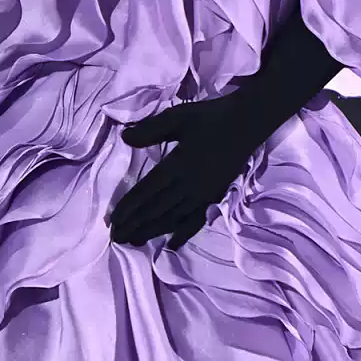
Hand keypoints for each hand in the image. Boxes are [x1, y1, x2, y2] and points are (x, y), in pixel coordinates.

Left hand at [107, 93, 266, 248]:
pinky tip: (172, 244)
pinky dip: (183, 233)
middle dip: (135, 225)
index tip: (112, 221)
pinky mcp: (215, 196)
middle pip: (157, 210)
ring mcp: (204, 194)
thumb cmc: (211, 117)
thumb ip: (151, 129)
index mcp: (178, 165)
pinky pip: (196, 220)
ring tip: (134, 241)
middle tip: (117, 238)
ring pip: (173, 219)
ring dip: (152, 231)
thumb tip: (125, 138)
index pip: (147, 191)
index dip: (129, 208)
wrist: (248, 123)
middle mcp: (190, 185)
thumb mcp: (178, 116)